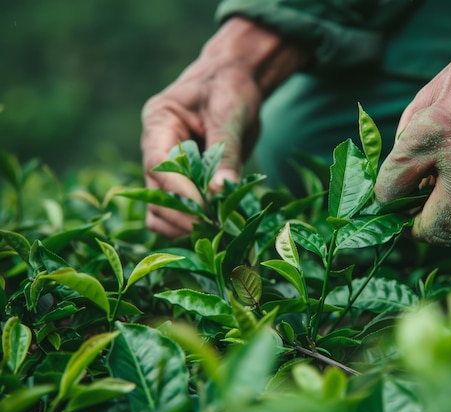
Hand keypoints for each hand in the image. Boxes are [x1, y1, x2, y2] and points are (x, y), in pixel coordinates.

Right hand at [141, 18, 308, 236]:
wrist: (236, 82)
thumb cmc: (229, 88)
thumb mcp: (229, 113)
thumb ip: (225, 151)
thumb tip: (221, 191)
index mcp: (159, 123)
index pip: (157, 165)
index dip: (178, 191)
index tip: (205, 209)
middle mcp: (155, 148)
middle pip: (153, 194)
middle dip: (182, 213)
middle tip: (216, 226)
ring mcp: (167, 168)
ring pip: (159, 210)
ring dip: (184, 225)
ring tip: (218, 228)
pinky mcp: (183, 182)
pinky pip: (177, 213)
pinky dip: (192, 224)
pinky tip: (218, 224)